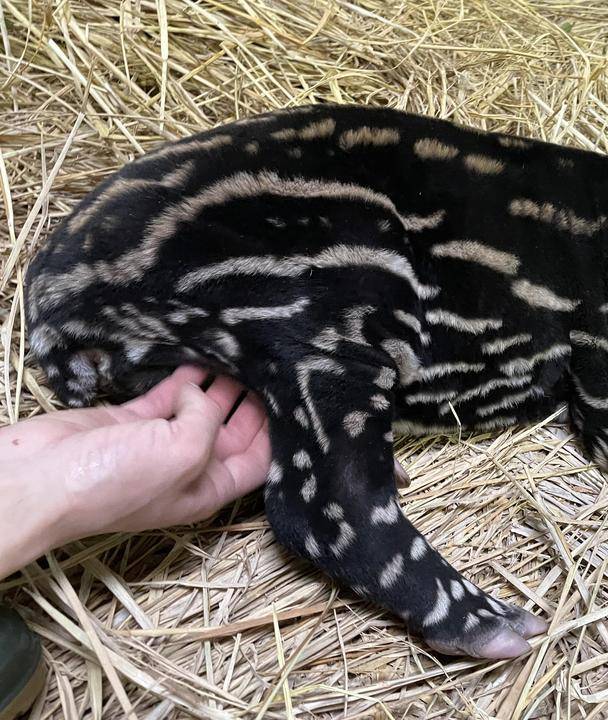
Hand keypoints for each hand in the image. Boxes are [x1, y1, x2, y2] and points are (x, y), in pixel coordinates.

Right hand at [0, 366, 270, 577]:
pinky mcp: (131, 421)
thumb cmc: (113, 482)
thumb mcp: (182, 454)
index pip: (258, 460)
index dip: (277, 431)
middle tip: (274, 367)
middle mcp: (188, 468)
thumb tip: (202, 393)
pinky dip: (183, 379)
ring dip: (220, 385)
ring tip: (244, 353)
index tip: (295, 397)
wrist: (38, 479)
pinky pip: (167, 396)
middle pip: (233, 431)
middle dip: (253, 403)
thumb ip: (207, 420)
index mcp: (207, 488)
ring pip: (201, 409)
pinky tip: (201, 357)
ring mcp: (158, 443)